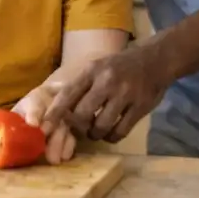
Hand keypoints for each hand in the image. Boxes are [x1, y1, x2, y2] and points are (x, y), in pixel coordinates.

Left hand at [10, 83, 76, 164]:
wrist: (51, 96)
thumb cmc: (28, 111)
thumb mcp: (15, 114)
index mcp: (35, 100)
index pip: (35, 105)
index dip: (34, 114)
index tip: (32, 124)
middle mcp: (52, 106)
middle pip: (54, 118)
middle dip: (51, 134)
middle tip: (46, 152)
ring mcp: (64, 116)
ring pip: (65, 128)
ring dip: (60, 143)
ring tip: (55, 160)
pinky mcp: (73, 126)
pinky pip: (74, 136)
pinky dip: (69, 147)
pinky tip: (64, 157)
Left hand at [42, 44, 165, 142]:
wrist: (155, 60)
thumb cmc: (119, 66)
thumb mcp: (97, 68)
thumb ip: (80, 87)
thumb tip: (57, 111)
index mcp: (92, 70)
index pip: (67, 94)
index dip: (54, 113)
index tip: (43, 129)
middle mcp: (107, 81)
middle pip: (83, 114)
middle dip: (79, 127)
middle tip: (81, 128)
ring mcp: (125, 94)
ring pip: (101, 126)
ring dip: (96, 134)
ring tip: (97, 131)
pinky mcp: (140, 107)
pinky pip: (120, 131)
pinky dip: (112, 137)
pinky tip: (112, 132)